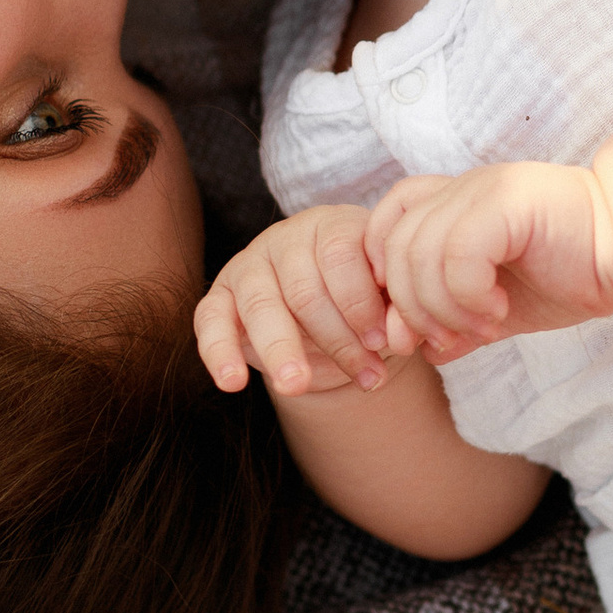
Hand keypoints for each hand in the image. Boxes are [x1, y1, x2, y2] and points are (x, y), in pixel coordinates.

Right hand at [197, 203, 411, 397]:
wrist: (331, 315)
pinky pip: (210, 319)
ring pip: (260, 304)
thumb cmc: (368, 301)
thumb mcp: (390, 300)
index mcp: (333, 226)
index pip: (341, 253)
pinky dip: (219, 351)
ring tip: (297, 386)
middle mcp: (286, 238)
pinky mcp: (220, 297)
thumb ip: (399, 308)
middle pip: (304, 286)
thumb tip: (403, 333)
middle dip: (337, 338)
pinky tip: (233, 382)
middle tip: (365, 376)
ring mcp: (249, 265)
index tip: (381, 342)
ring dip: (281, 350)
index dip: (361, 301)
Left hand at [367, 162, 612, 354]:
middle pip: (394, 248)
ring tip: (484, 328)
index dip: (384, 278)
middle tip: (449, 339)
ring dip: (444, 308)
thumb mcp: (500, 307)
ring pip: (421, 255)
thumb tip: (415, 350)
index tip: (416, 323)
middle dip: (411, 308)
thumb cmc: (574, 272)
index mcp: (455, 203)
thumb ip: (456, 322)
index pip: (384, 227)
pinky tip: (499, 311)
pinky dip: (469, 296)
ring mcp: (482, 189)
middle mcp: (462, 188)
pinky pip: (458, 255)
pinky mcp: (507, 201)